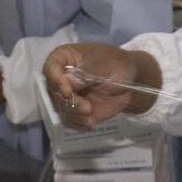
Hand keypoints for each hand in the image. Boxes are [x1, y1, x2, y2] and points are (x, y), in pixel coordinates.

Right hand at [42, 43, 160, 129]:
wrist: (130, 80)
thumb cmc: (116, 63)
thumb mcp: (104, 63)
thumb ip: (86, 72)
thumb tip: (67, 83)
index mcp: (64, 58)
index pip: (50, 68)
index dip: (56, 80)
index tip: (67, 91)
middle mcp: (61, 77)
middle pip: (53, 92)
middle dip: (69, 102)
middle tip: (87, 108)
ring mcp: (67, 95)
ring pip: (60, 108)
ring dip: (74, 114)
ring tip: (90, 114)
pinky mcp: (74, 110)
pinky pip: (69, 120)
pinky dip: (78, 123)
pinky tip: (91, 122)